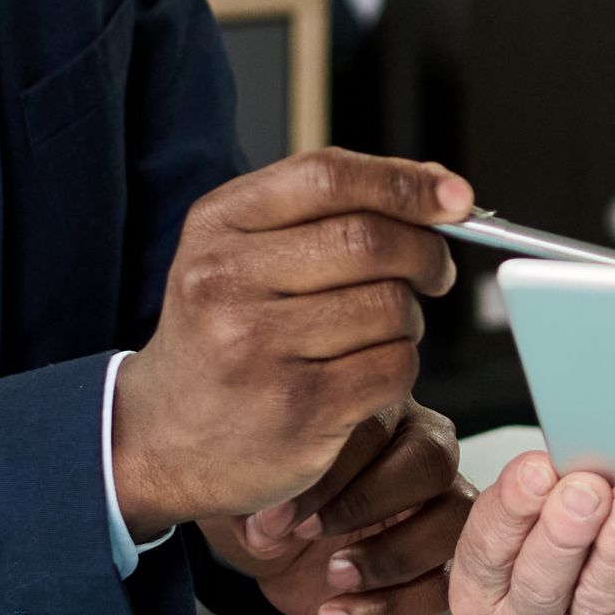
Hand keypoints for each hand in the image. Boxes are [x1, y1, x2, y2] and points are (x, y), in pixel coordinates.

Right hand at [111, 150, 464, 538]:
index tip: (455, 198)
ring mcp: (259, 347)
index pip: (328, 177)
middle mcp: (227, 281)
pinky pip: (395, 365)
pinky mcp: (299, 408)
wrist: (160, 437)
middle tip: (436, 270)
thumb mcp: (242, 252)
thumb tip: (441, 189)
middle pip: (370, 241)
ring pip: (392, 305)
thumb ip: (329, 211)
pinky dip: (402, 363)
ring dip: (410, 315)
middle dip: (426, 252)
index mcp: (217, 225)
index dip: (405, 182)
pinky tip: (368, 369)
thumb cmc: (220, 333)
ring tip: (384, 327)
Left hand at [202, 401, 471, 614]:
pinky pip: (446, 583)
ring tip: (333, 579)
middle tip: (309, 536)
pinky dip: (395, 607)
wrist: (271, 545)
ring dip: (392, 557)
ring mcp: (440, 502)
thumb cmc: (267, 499)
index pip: (374, 428)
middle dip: (366, 505)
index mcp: (376, 411)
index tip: (279, 515)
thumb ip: (252, 488)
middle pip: (432, 463)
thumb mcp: (244, 487)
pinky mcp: (441, 558)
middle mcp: (420, 447)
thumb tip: (258, 516)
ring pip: (453, 522)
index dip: (330, 475)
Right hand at [449, 451, 614, 614]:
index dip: (512, 509)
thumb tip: (567, 454)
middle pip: (539, 584)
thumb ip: (545, 486)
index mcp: (483, 588)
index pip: (486, 550)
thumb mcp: (545, 504)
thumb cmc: (583, 529)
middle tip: (587, 490)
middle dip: (564, 533)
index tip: (537, 470)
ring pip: (598, 600)